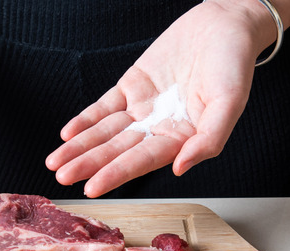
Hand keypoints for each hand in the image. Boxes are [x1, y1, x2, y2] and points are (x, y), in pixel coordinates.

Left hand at [46, 0, 273, 196]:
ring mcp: (142, 109)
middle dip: (88, 164)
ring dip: (80, 147)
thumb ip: (209, 139)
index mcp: (182, 139)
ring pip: (105, 132)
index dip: (116, 174)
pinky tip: (67, 134)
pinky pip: (103, 107)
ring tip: (55, 163)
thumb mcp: (231, 101)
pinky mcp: (131, 87)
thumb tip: (180, 168)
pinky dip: (85, 120)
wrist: (225, 24)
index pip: (142, 161)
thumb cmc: (234, 64)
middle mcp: (158, 128)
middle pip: (116, 150)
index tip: (93, 188)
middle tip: (62, 177)